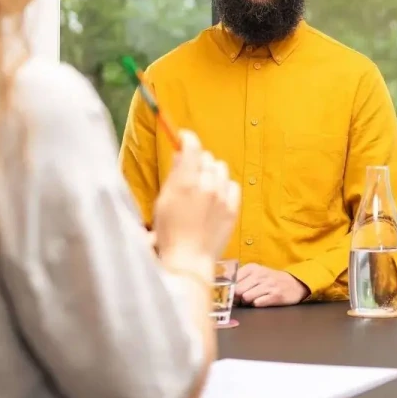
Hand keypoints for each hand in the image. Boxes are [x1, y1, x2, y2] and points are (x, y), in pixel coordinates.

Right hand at [152, 130, 240, 275]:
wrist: (189, 259)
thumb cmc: (170, 232)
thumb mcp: (164, 200)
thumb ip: (174, 175)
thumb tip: (181, 154)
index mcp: (186, 181)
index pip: (193, 146)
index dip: (187, 138)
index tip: (183, 138)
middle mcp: (207, 185)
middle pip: (207, 157)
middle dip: (198, 160)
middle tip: (190, 172)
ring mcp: (222, 196)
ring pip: (221, 168)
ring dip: (212, 172)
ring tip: (203, 185)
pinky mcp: (233, 207)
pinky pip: (232, 184)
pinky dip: (224, 186)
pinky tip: (215, 196)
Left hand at [235, 264, 309, 306]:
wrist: (294, 284)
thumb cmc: (270, 279)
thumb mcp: (256, 273)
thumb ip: (239, 277)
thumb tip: (223, 285)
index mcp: (253, 267)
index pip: (233, 279)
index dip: (230, 289)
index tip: (232, 293)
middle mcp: (260, 274)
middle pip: (238, 290)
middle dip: (238, 297)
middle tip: (242, 298)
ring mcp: (269, 285)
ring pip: (246, 298)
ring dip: (247, 302)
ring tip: (253, 299)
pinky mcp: (275, 296)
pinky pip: (257, 304)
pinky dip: (257, 305)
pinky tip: (262, 301)